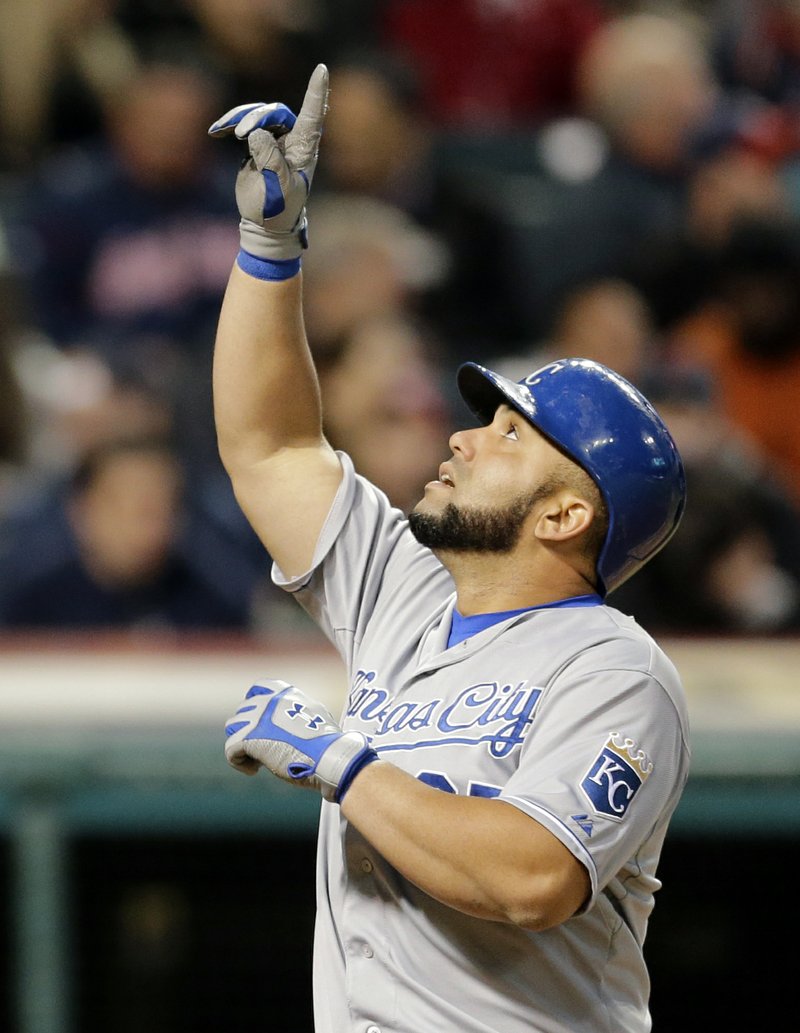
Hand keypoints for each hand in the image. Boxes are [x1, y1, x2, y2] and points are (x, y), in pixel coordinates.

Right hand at [208, 63, 329, 264]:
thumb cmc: (279, 209)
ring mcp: (273, 140)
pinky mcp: (255, 145)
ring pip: (256, 116)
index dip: (317, 92)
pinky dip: (229, 125)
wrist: (265, 225)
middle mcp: (292, 140)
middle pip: (274, 112)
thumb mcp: (279, 187)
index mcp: (305, 149)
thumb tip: (256, 134)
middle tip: (240, 133)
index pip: (313, 115)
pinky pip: (242, 125)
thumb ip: (270, 159)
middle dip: (255, 116)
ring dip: (239, 119)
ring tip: (224, 131)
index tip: (321, 69)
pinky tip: (217, 132)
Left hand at [224, 679, 376, 802]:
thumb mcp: (316, 715)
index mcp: (285, 694)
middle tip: (265, 749)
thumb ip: (298, 711)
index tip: (263, 725)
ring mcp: (257, 719)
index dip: (254, 707)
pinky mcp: (249, 739)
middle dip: (250, 730)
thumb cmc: (327, 742)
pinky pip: (231, 750)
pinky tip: (253, 770)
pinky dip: (239, 762)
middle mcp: (268, 702)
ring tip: (257, 759)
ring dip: (241, 743)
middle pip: (243, 712)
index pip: (256, 689)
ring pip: (232, 727)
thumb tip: (294, 719)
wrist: (328, 756)